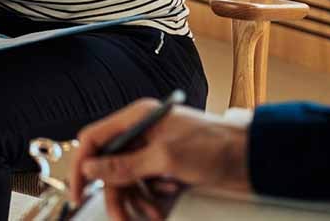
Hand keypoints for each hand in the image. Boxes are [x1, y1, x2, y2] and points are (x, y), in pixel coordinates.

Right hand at [68, 102, 251, 220]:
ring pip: (129, 180)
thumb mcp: (165, 157)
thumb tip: (92, 169)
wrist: (251, 158)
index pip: (95, 138)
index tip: (79, 192)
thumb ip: (125, 164)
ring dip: (137, 200)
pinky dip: (152, 199)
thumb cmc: (214, 145)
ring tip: (153, 214)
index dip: (82, 165)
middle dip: (115, 193)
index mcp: (137, 118)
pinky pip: (147, 186)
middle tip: (121, 218)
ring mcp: (154, 150)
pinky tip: (165, 203)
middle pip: (111, 166)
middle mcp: (142, 132)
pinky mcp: (167, 167)